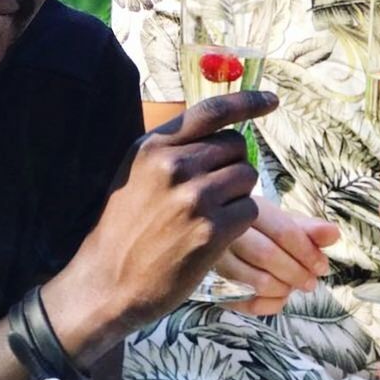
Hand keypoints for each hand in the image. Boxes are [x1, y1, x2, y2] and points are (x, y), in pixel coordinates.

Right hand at [42, 91, 276, 360]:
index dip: (247, 101)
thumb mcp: (137, 171)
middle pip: (236, 145)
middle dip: (232, 164)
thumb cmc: (125, 225)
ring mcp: (194, 197)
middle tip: (213, 190)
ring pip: (247, 176)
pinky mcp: (212, 230)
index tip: (272, 100)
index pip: (211, 111)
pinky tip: (215, 234)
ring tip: (210, 213)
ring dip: (238, 193)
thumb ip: (174, 148)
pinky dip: (240, 221)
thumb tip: (222, 130)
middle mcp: (174, 165)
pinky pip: (250, 210)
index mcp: (154, 145)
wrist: (108, 280)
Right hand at [213, 198, 337, 315]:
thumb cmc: (265, 230)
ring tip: (294, 286)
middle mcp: (229, 232)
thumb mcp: (287, 222)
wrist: (226, 237)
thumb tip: (334, 234)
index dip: (307, 252)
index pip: (283, 231)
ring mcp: (219, 260)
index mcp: (251, 209)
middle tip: (311, 282)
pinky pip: (246, 303)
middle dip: (297, 273)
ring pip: (257, 282)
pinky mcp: (216, 286)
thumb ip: (311, 229)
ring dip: (284, 288)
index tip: (322, 266)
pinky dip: (270, 305)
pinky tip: (279, 297)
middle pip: (267, 256)